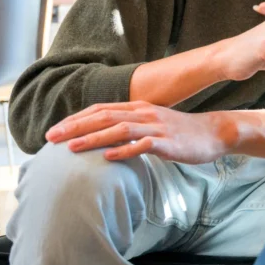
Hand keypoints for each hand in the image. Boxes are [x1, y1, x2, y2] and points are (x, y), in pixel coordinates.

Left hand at [46, 101, 232, 163]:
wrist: (213, 133)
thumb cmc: (179, 133)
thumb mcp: (151, 124)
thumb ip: (129, 127)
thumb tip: (103, 139)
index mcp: (138, 108)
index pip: (100, 109)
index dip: (75, 119)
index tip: (54, 131)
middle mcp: (144, 113)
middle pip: (104, 117)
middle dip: (75, 127)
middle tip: (51, 137)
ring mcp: (156, 127)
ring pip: (119, 129)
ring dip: (93, 138)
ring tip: (72, 148)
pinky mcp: (168, 142)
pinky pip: (143, 145)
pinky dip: (124, 150)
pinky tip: (108, 157)